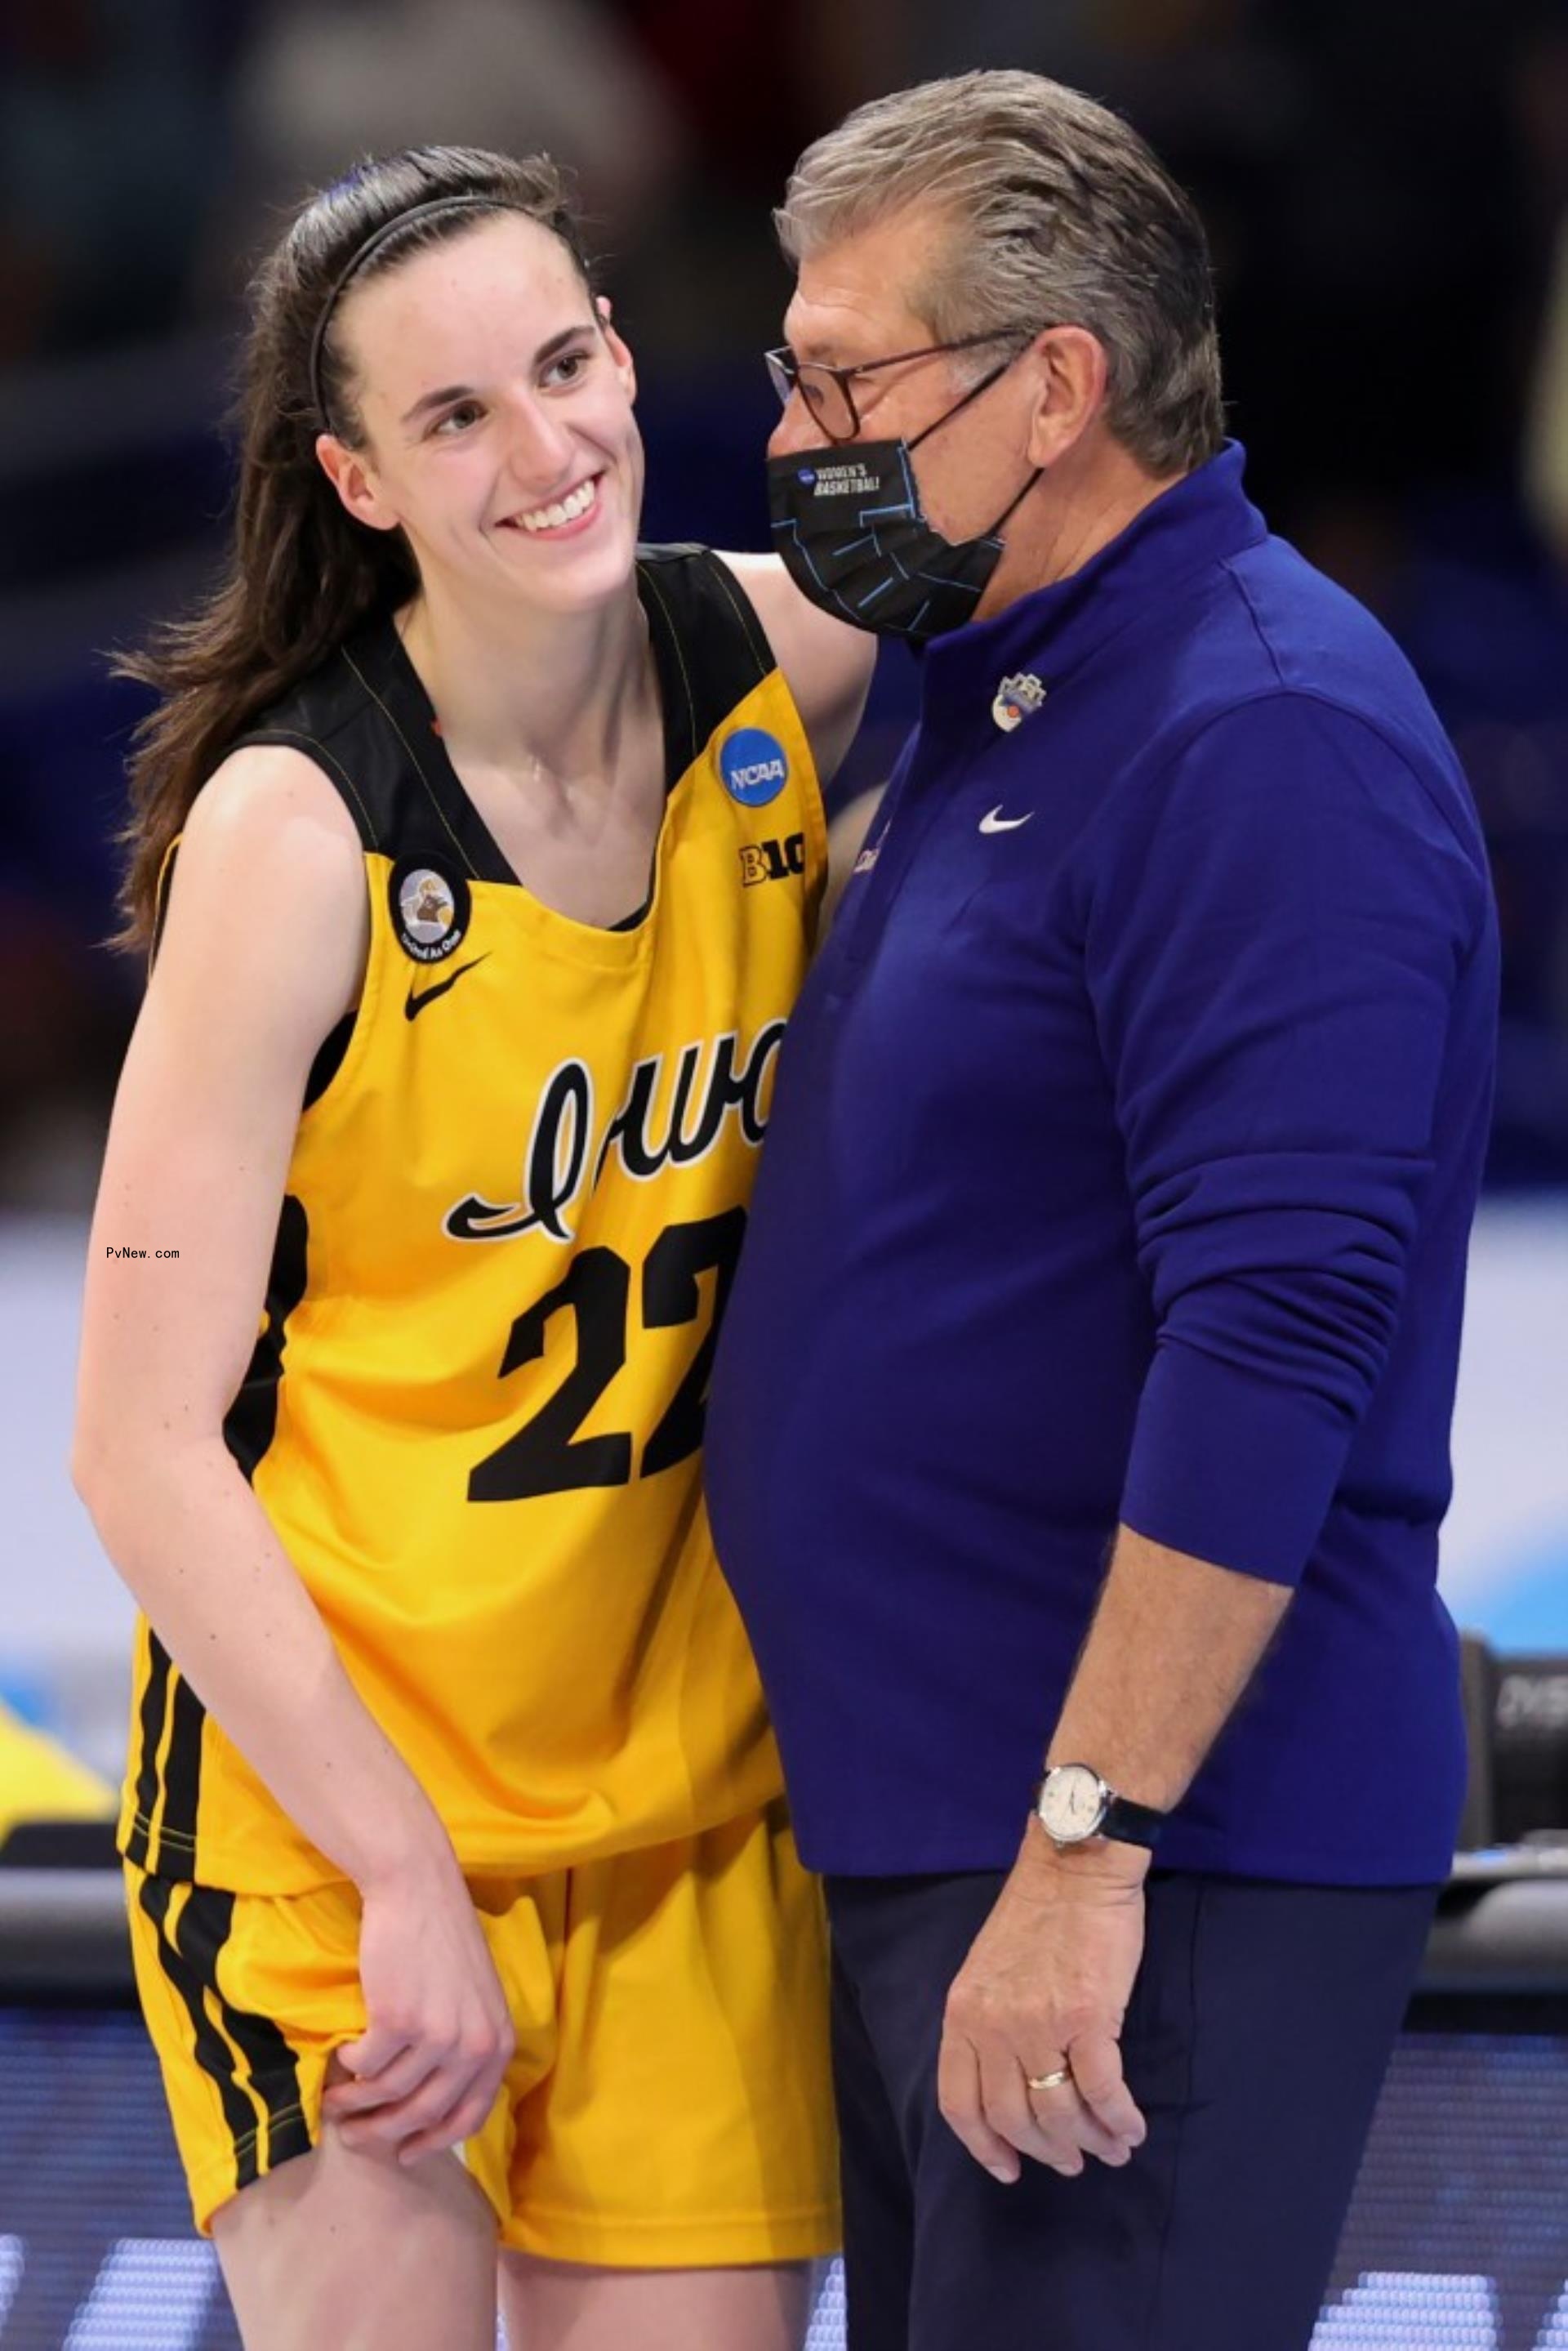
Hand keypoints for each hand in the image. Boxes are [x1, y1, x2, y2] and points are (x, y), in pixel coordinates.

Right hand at [320, 1855, 514, 2164]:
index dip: (434, 2141)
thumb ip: (467, 2046)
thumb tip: (437, 2106)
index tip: (406, 2153)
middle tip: (355, 2136)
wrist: (418, 1890)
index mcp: (498, 2042)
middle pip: (424, 2113)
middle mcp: (474, 2044)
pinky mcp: (397, 2019)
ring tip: (336, 2102)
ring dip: (356, 2104)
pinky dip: (349, 2069)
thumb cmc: (442, 1941)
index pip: (470, 2115)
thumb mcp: (475, 1999)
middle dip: (384, 2133)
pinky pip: (365, 2065)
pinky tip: (340, 2060)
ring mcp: (437, 2034)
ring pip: (388, 2093)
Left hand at [938, 1825, 1149, 2183]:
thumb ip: (987, 2023)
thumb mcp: (986, 1970)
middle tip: (1072, 2163)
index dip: (984, 2147)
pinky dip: (1118, 2120)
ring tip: (1111, 2149)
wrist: (1074, 1865)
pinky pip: (1102, 2091)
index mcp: (962, 2014)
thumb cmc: (1036, 1914)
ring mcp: (1039, 2023)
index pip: (960, 2103)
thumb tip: (1009, 2084)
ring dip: (1089, 2142)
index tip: (1008, 2170)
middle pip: (1013, 2118)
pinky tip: (1130, 2129)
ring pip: (1059, 2113)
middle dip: (1046, 2152)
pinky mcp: (1088, 2017)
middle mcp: (993, 2025)